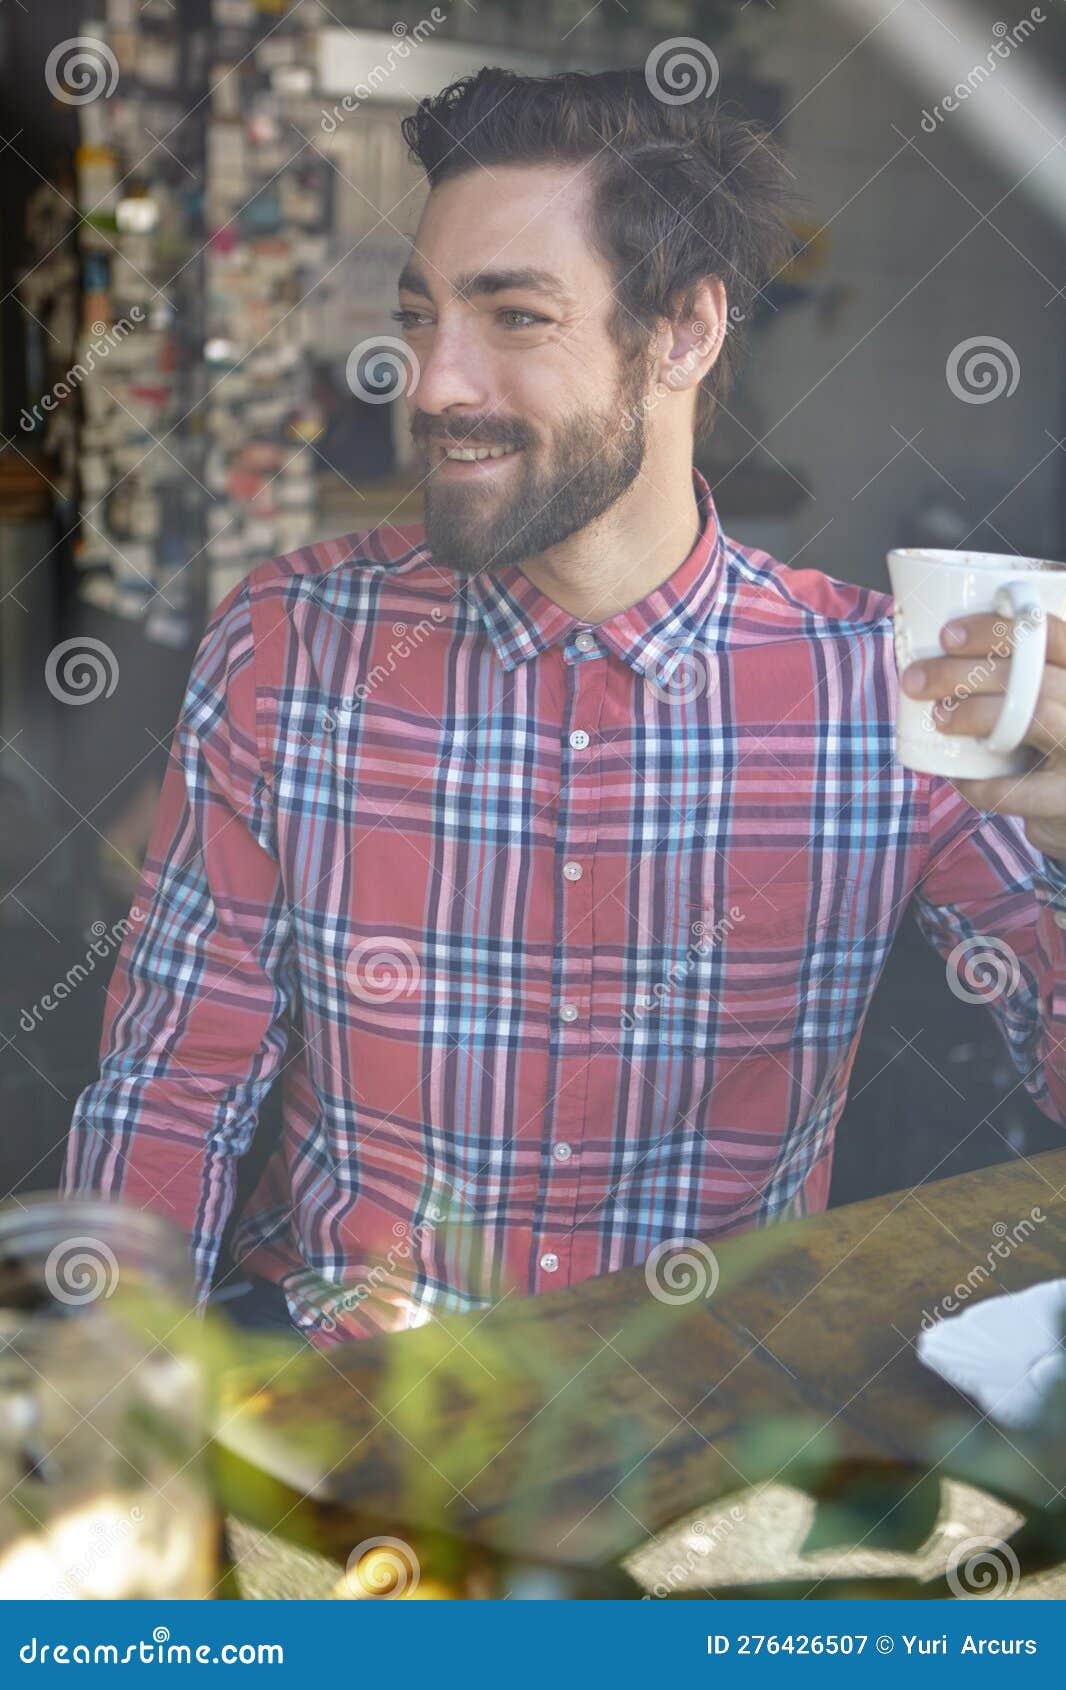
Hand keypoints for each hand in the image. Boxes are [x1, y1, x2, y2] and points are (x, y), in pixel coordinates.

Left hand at [901, 612, 1065, 863]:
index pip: (1050, 636)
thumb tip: (938, 657)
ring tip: (939, 718)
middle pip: (1031, 674)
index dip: (998, 630)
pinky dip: (979, 784)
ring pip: (1032, 716)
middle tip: (915, 679)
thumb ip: (1019, 681)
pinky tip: (959, 780)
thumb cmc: (1052, 751)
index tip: (947, 636)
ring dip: (973, 714)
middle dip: (963, 673)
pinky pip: (1018, 788)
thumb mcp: (1049, 704)